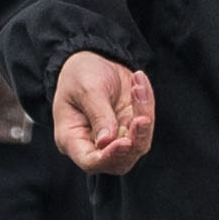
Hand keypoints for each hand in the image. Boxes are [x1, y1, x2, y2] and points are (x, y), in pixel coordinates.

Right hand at [54, 50, 155, 173]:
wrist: (92, 58)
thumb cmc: (80, 74)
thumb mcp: (86, 90)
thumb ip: (99, 115)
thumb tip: (107, 142)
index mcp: (71, 138)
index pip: (90, 161)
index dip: (109, 157)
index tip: (124, 142)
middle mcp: (93, 143)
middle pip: (119, 160)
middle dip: (135, 140)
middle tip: (141, 117)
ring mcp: (114, 136)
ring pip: (138, 144)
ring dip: (144, 116)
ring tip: (137, 88)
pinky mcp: (129, 126)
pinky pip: (146, 125)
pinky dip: (146, 104)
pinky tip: (138, 83)